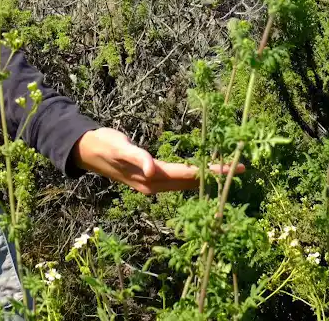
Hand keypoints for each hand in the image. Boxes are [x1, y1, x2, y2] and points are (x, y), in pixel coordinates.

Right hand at [71, 128, 243, 194]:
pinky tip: (202, 172)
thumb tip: (154, 170)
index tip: (233, 169)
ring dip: (206, 178)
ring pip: (186, 183)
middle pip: (191, 182)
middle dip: (216, 177)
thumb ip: (138, 157)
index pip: (188, 175)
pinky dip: (193, 177)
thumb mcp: (120, 146)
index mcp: (151, 177)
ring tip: (228, 172)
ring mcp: (152, 184)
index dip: (211, 172)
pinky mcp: (150, 179)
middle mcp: (154, 184)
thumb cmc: (104, 144)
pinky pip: (178, 180)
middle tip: (242, 169)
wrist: (86, 150)